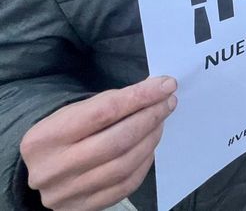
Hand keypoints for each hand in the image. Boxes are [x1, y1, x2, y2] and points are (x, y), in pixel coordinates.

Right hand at [20, 77, 177, 210]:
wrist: (39, 174)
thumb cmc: (63, 135)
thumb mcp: (73, 112)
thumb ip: (111, 102)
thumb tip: (155, 91)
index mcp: (46, 137)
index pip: (103, 112)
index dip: (140, 97)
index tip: (165, 85)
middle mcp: (54, 168)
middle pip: (117, 140)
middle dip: (150, 118)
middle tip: (168, 103)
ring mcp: (68, 193)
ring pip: (125, 165)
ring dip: (151, 139)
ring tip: (160, 122)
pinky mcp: (84, 208)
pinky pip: (126, 185)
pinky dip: (144, 163)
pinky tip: (150, 147)